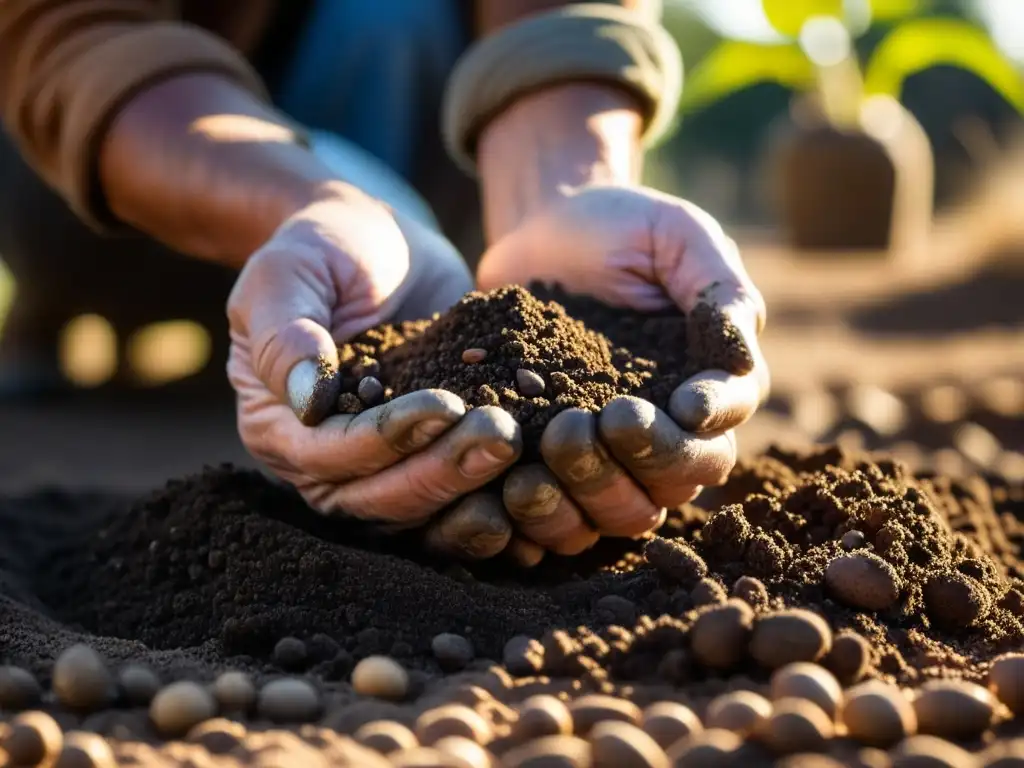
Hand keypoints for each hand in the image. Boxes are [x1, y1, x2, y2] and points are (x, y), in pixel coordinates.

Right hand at [227, 185, 521, 557]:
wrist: (381, 246)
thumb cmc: (325, 249)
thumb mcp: (289, 272)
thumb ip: (286, 330)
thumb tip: (308, 400)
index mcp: (277, 425)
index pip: (330, 453)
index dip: (387, 437)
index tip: (446, 406)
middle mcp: (322, 464)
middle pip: (379, 495)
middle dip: (441, 471)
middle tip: (502, 437)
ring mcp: (378, 470)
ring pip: (422, 509)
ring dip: (472, 488)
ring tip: (521, 447)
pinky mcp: (427, 461)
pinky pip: (455, 500)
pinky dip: (492, 498)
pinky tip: (537, 480)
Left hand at [476, 184, 767, 558]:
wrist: (542, 227)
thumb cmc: (623, 227)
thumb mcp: (680, 238)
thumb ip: (720, 292)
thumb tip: (742, 359)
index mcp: (707, 387)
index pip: (719, 432)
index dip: (698, 429)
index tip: (676, 405)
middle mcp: (664, 432)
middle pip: (671, 484)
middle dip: (637, 462)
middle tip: (590, 422)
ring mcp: (606, 453)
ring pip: (615, 511)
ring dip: (584, 495)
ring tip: (545, 453)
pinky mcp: (547, 457)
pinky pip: (553, 511)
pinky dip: (534, 513)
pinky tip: (507, 483)